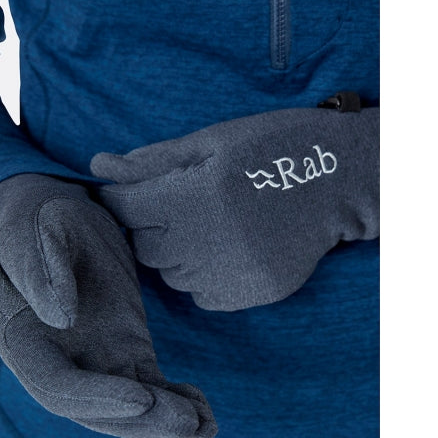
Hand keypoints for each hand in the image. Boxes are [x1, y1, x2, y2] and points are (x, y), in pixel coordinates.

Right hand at [0, 173, 216, 437]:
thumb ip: (41, 271)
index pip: (58, 387)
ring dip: (165, 420)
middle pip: (99, 410)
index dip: (97, 399)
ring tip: (207, 424)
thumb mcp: (32, 234)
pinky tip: (204, 407)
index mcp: (25, 343)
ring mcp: (96, 360)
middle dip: (142, 422)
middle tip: (188, 423)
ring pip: (129, 405)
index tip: (141, 398)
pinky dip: (176, 399)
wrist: (58, 216)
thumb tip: (60, 317)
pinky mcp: (125, 351)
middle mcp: (60, 363)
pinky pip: (150, 385)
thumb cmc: (37, 221)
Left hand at [90, 107, 378, 310]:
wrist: (340, 179)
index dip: (122, 199)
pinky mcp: (252, 293)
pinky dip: (203, 277)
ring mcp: (233, 272)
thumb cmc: (272, 146)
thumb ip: (153, 160)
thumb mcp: (211, 141)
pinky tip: (227, 250)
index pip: (125, 209)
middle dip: (151, 225)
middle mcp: (210, 240)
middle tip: (182, 205)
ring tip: (209, 226)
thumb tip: (98, 165)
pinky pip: (201, 296)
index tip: (133, 194)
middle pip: (144, 246)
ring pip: (170, 275)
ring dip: (176, 253)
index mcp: (196, 194)